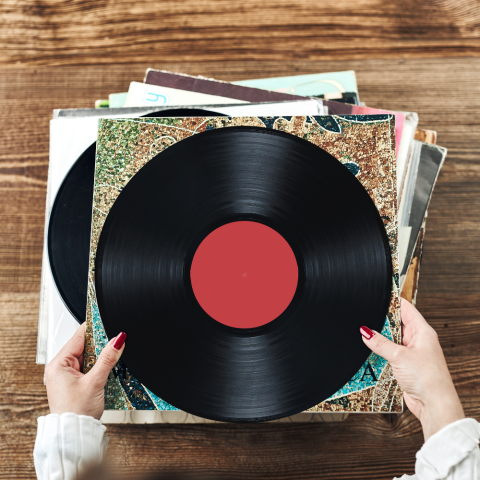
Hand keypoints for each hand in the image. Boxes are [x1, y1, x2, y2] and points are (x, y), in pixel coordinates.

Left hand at [45, 323, 126, 419]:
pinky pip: (90, 368)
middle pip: (86, 346)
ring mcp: (67, 375)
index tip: (106, 321)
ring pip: (90, 357)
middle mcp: (60, 368)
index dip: (94, 328)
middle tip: (115, 344)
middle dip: (101, 346)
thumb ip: (107, 359)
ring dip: (101, 358)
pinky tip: (108, 371)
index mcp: (59, 364)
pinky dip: (99, 368)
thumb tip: (118, 339)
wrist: (75, 434)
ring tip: (112, 359)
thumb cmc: (77, 412)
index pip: (79, 336)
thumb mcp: (95, 382)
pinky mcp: (75, 382)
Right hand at [360, 299, 463, 440]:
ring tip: (366, 334)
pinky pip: (391, 353)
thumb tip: (365, 332)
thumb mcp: (399, 356)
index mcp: (423, 332)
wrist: (434, 405)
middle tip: (367, 316)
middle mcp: (419, 340)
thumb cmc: (427, 379)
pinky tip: (371, 351)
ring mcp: (413, 353)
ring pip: (393, 339)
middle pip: (398, 324)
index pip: (406, 309)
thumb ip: (380, 343)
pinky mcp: (407, 366)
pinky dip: (381, 352)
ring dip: (381, 339)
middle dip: (383, 321)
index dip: (393, 301)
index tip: (379, 295)